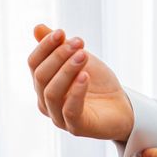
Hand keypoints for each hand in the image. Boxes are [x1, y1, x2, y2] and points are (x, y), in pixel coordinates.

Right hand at [28, 24, 133, 141]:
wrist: (122, 108)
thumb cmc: (98, 85)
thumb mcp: (79, 59)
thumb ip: (58, 47)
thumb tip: (37, 28)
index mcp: (43, 86)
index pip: (34, 64)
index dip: (45, 47)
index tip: (61, 32)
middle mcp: (46, 103)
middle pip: (41, 77)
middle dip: (59, 56)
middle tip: (79, 42)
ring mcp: (59, 118)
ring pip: (52, 93)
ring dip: (67, 70)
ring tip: (83, 55)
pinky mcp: (76, 128)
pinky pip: (69, 110)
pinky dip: (76, 91)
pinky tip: (85, 76)